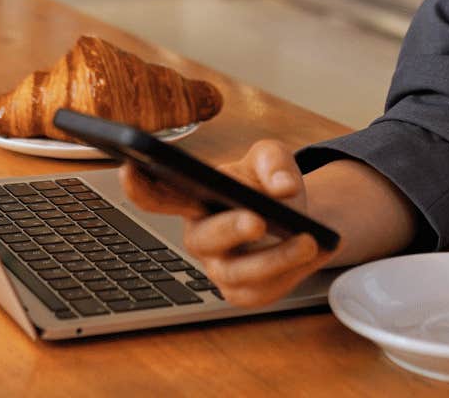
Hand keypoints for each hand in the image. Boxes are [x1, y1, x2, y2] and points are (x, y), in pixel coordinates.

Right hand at [118, 139, 329, 306]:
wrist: (298, 216)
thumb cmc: (268, 184)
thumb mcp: (271, 158)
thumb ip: (274, 162)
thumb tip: (282, 189)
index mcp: (192, 198)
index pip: (156, 195)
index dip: (139, 185)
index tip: (132, 166)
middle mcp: (199, 236)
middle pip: (203, 239)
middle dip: (229, 229)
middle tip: (258, 220)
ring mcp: (218, 268)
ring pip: (237, 273)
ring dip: (275, 258)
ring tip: (307, 240)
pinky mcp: (243, 292)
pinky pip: (263, 290)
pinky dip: (293, 271)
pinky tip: (316, 250)